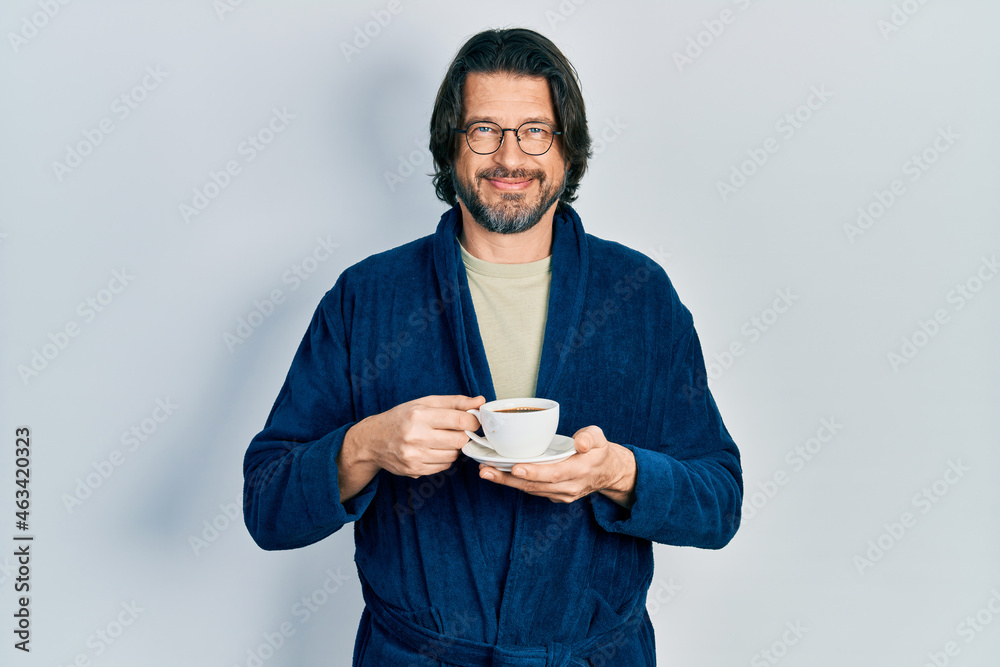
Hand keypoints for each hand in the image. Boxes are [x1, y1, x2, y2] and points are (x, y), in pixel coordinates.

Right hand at [344, 394, 484, 478]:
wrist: (373, 440)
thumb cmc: (401, 418)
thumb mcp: (425, 403)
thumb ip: (454, 402)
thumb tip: (479, 401)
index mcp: (419, 415)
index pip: (460, 420)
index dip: (473, 421)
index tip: (473, 420)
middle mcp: (416, 436)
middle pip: (460, 440)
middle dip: (463, 435)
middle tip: (456, 431)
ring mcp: (414, 456)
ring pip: (453, 456)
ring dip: (453, 448)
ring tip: (441, 440)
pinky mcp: (414, 470)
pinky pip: (443, 467)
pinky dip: (443, 459)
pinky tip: (433, 450)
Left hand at [478, 426, 636, 506]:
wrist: (606, 473)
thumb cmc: (598, 451)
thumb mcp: (600, 438)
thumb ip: (590, 437)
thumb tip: (580, 443)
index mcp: (580, 470)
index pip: (555, 473)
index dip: (534, 472)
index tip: (515, 467)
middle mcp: (569, 486)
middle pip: (536, 485)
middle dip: (509, 479)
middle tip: (487, 471)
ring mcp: (561, 494)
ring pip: (531, 490)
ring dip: (507, 482)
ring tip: (486, 472)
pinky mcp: (554, 496)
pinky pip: (532, 491)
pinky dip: (515, 484)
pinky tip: (498, 475)